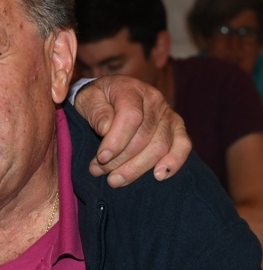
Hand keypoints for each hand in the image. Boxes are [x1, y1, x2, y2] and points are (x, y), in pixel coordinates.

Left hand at [74, 75, 191, 186]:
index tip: (101, 158)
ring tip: (115, 180)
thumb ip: (96, 112)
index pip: (130, 117)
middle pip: (144, 136)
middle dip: (121, 160)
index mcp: (131, 89)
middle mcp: (154, 100)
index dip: (116, 141)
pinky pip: (183, 145)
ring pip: (161, 146)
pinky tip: (159, 176)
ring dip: (138, 167)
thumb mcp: (87, 99)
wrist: (109, 95)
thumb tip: (106, 129)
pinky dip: (174, 162)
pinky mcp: (177, 128)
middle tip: (100, 172)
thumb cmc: (96, 100)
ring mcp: (168, 114)